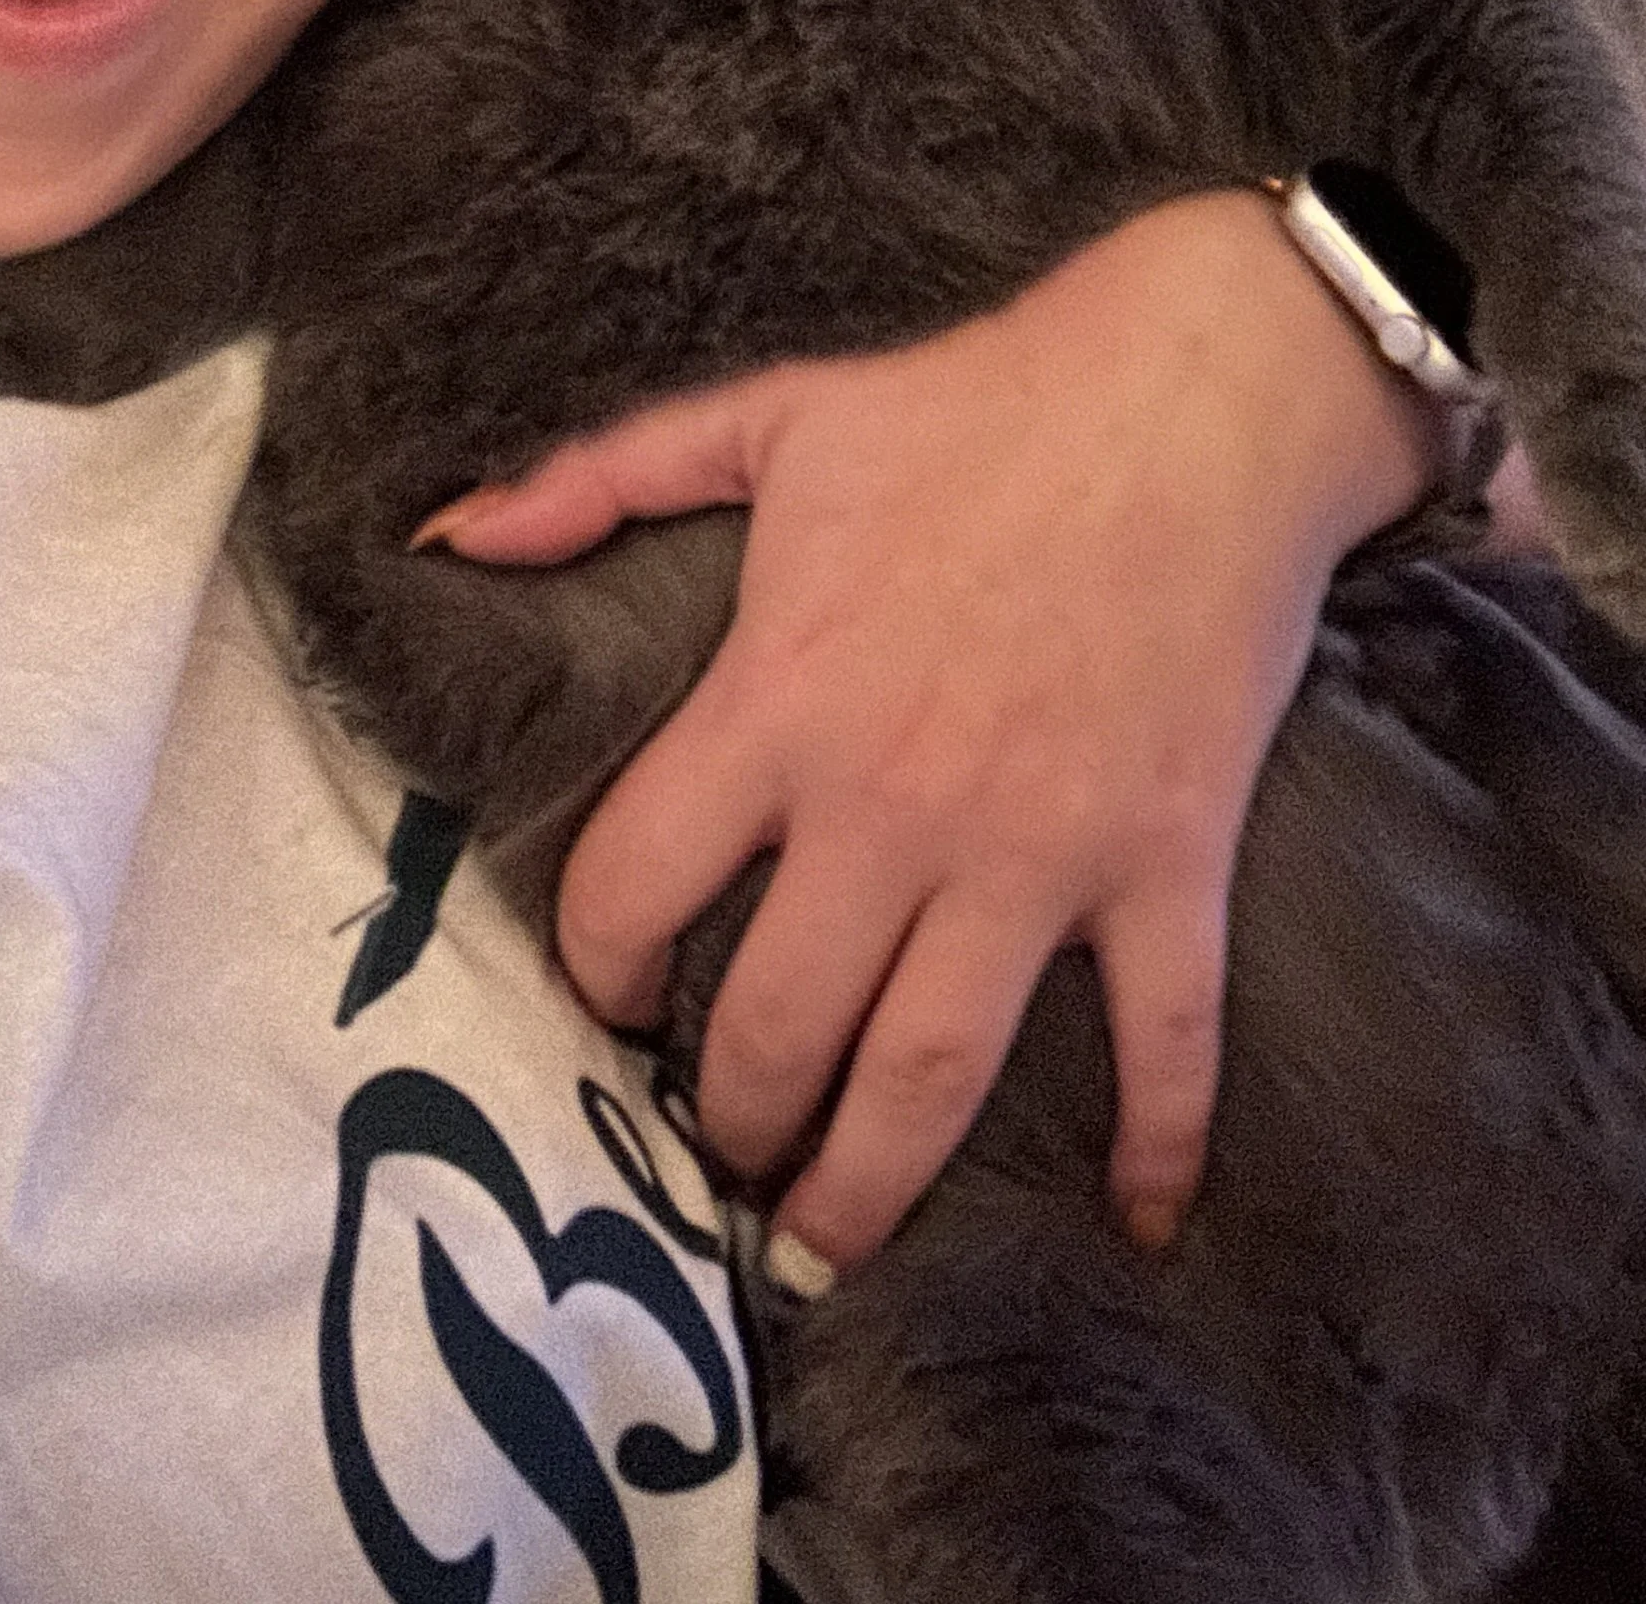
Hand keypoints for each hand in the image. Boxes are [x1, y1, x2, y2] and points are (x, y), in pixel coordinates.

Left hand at [421, 191, 1430, 1275]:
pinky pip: (1165, 1040)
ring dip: (872, 1189)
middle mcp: (892, 807)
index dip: (597, 970)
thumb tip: (446, 530)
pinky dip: (1160, 1145)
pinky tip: (1144, 1224)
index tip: (607, 1004)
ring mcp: (1036, 851)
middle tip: (721, 1160)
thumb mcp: (765, 416)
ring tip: (824, 1252)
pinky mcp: (1164, 863)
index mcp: (779, 704)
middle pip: (779, 1028)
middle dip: (733, 1123)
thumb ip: (597, 478)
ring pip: (933, 1077)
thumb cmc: (974, 403)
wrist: (1198, 393)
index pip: (635, 889)